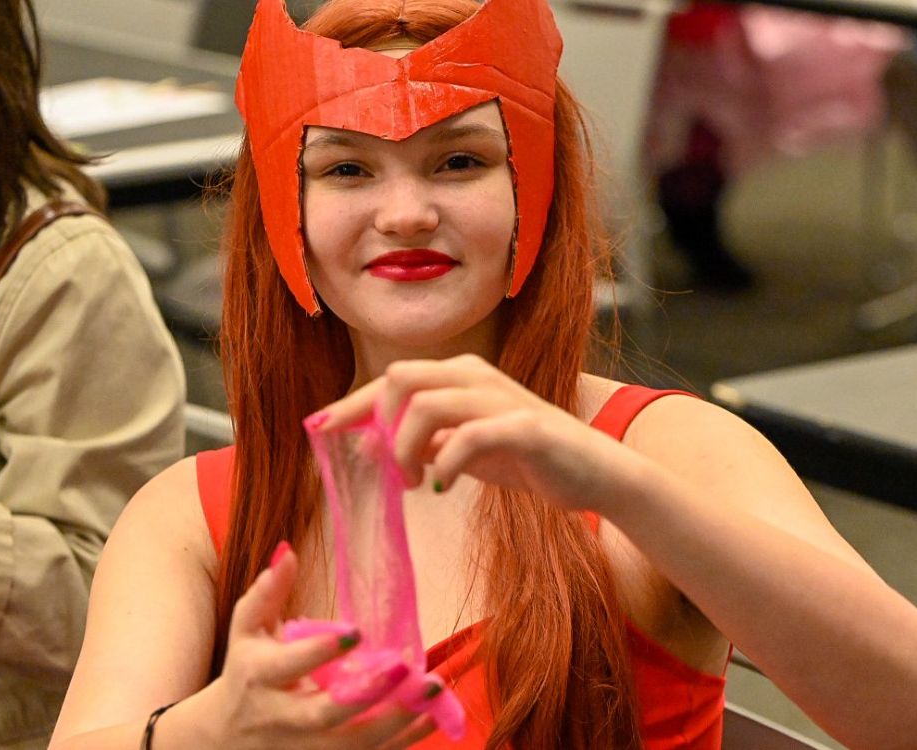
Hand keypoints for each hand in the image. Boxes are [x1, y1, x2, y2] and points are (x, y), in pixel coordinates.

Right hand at [200, 547, 438, 748]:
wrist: (228, 737)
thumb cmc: (246, 670)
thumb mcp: (246, 630)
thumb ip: (266, 592)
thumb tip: (287, 550)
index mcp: (260, 677)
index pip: (289, 665)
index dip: (320, 650)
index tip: (356, 630)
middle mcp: (283, 717)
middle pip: (325, 714)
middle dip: (366, 693)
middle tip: (404, 667)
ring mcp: (307, 746)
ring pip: (353, 744)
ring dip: (397, 720)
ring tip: (433, 689)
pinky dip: (404, 740)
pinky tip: (431, 715)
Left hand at [319, 355, 635, 511]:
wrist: (595, 474)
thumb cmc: (528, 458)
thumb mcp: (464, 449)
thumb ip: (423, 442)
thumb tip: (369, 445)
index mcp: (459, 376)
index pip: (392, 379)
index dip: (352, 404)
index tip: (320, 429)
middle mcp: (476, 377)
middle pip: (401, 377)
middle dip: (378, 421)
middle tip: (389, 467)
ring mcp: (501, 398)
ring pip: (427, 404)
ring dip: (407, 448)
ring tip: (416, 483)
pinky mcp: (525, 427)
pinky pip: (469, 437)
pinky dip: (446, 464)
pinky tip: (444, 487)